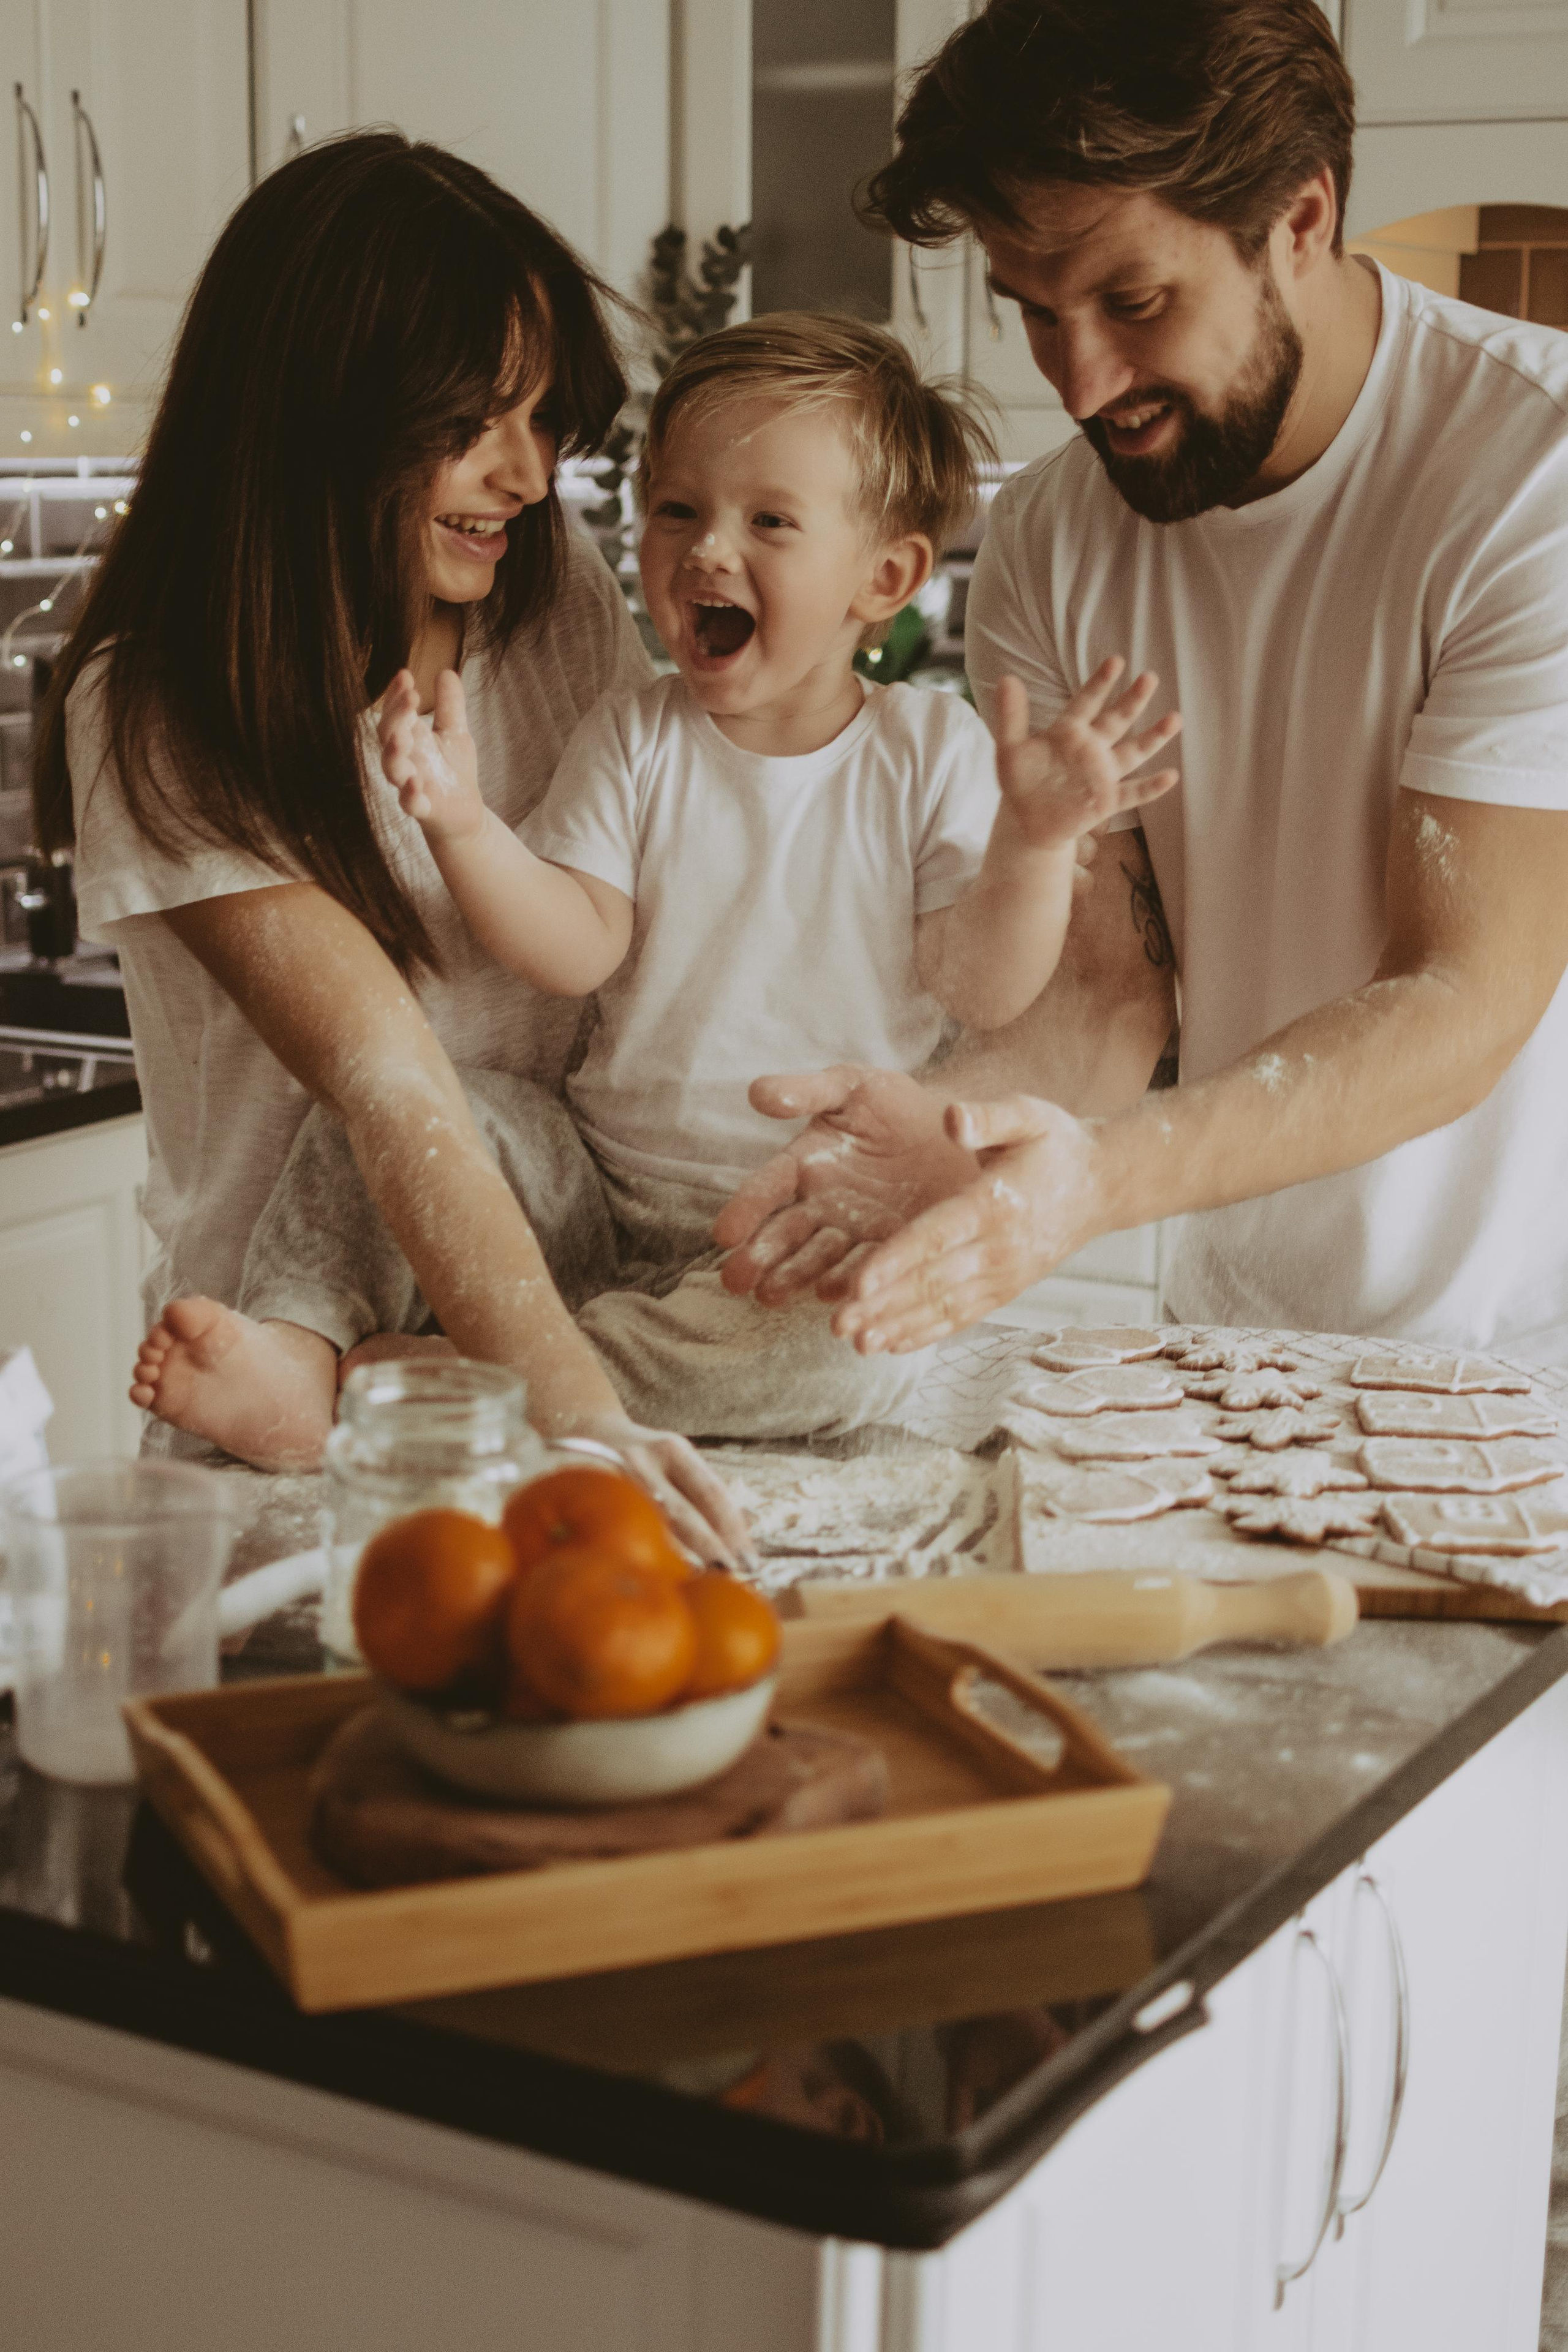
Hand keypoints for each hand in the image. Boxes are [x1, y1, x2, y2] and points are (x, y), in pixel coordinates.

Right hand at [377, 667, 485, 842]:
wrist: (464, 814)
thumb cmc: (453, 771)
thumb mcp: (455, 732)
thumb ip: (449, 705)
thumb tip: (446, 671)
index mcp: (409, 737)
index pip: (395, 712)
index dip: (396, 695)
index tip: (405, 675)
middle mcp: (403, 759)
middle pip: (388, 734)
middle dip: (396, 715)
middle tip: (410, 696)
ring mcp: (409, 784)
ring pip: (392, 768)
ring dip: (394, 752)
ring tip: (401, 737)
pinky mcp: (421, 809)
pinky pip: (410, 803)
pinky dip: (410, 795)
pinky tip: (416, 783)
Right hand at [559, 1410, 755, 1572]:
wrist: (579, 1427)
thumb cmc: (642, 1457)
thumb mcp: (673, 1459)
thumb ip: (702, 1491)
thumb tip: (748, 1528)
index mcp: (671, 1449)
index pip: (711, 1492)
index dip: (733, 1529)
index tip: (751, 1563)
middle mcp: (640, 1459)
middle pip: (680, 1513)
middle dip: (708, 1549)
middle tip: (730, 1579)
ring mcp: (607, 1474)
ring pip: (644, 1525)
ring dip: (671, 1560)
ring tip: (693, 1588)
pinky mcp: (580, 1490)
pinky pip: (608, 1530)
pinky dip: (629, 1554)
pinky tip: (643, 1578)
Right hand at [713, 1066, 977, 1304]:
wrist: (954, 1133)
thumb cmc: (894, 1105)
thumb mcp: (850, 1087)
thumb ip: (806, 1091)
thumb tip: (757, 1093)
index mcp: (805, 1165)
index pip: (768, 1187)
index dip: (746, 1208)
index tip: (724, 1233)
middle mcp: (823, 1206)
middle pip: (784, 1233)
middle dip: (758, 1256)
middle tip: (734, 1280)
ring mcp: (855, 1233)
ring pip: (817, 1259)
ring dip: (792, 1278)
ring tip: (768, 1296)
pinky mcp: (891, 1252)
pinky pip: (868, 1269)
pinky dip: (849, 1284)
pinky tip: (833, 1297)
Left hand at [830, 1093, 1103, 1351]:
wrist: (1103, 1184)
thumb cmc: (1056, 1144)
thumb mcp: (1028, 1115)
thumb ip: (987, 1117)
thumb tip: (951, 1118)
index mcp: (995, 1204)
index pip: (937, 1236)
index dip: (896, 1261)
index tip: (858, 1282)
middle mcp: (998, 1249)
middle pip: (932, 1282)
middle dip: (883, 1306)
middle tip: (837, 1325)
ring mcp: (1003, 1276)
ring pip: (943, 1308)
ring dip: (898, 1328)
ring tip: (855, 1343)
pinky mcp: (1006, 1290)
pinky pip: (962, 1317)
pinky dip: (926, 1334)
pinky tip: (891, 1345)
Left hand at [994, 662, 1180, 850]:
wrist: (1027, 821)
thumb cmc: (1021, 782)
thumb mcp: (1010, 749)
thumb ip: (1011, 717)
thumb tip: (1006, 678)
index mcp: (1069, 731)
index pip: (1087, 702)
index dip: (1100, 683)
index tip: (1116, 661)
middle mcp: (1091, 748)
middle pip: (1117, 720)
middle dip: (1133, 700)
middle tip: (1150, 677)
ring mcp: (1102, 774)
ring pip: (1133, 752)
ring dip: (1153, 737)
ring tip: (1175, 718)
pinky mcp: (1107, 801)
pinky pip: (1132, 793)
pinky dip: (1151, 787)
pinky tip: (1171, 776)